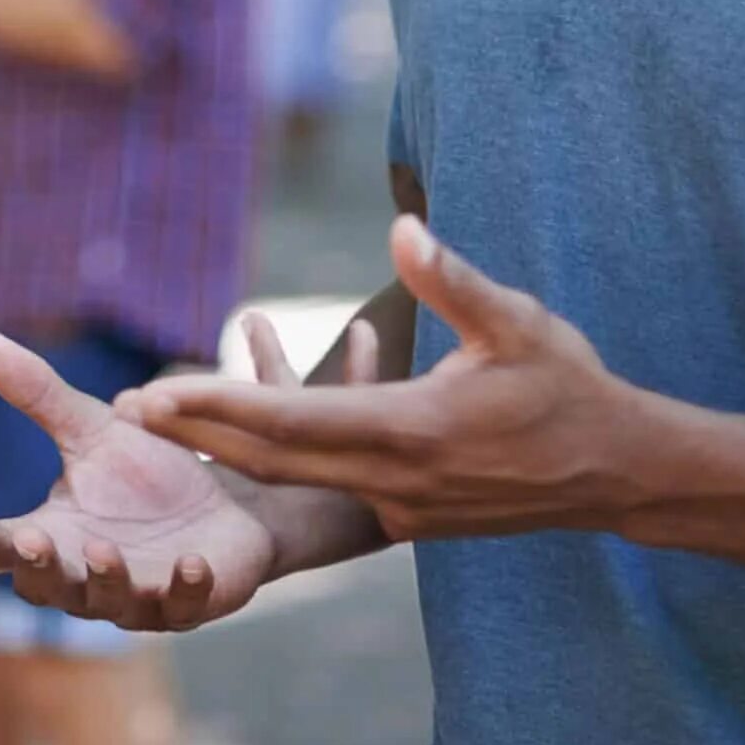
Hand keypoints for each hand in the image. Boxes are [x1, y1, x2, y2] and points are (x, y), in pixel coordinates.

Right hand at [0, 330, 295, 631]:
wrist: (226, 501)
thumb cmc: (146, 474)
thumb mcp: (94, 430)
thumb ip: (40, 395)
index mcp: (54, 538)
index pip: (5, 546)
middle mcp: (86, 579)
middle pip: (48, 586)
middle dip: (39, 566)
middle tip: (28, 539)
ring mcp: (139, 596)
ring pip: (111, 601)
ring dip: (106, 577)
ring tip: (103, 550)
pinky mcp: (191, 601)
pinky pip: (184, 603)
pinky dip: (185, 586)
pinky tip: (190, 562)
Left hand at [132, 215, 652, 542]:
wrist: (617, 473)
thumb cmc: (569, 387)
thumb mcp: (519, 322)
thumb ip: (454, 279)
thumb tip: (400, 225)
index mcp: (410, 431)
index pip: (288, 421)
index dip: (215, 406)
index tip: (154, 394)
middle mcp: (394, 481)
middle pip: (270, 459)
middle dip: (196, 432)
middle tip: (126, 406)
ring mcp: (399, 508)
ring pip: (293, 479)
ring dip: (229, 448)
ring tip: (167, 417)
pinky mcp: (408, 518)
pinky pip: (328, 486)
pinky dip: (280, 461)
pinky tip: (242, 438)